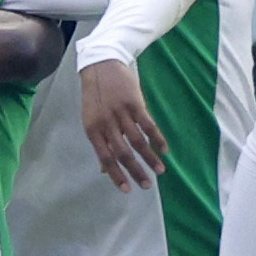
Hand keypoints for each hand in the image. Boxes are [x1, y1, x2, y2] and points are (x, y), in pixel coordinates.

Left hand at [81, 57, 166, 189]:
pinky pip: (148, 125)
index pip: (106, 158)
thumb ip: (99, 143)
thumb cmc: (96, 95)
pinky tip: (164, 149)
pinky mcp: (135, 103)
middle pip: (123, 154)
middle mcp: (106, 124)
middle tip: (147, 185)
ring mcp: (121, 114)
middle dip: (137, 172)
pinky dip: (157, 139)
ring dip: (150, 158)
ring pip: (138, 142)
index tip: (128, 190)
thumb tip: (103, 169)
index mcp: (93, 130)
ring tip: (161, 171)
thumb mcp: (91, 119)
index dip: (117, 176)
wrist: (101, 64)